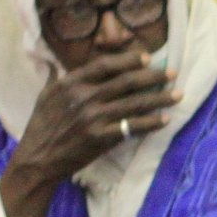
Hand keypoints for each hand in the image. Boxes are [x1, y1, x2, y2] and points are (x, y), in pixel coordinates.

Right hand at [0, 51, 180, 216]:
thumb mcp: (45, 96)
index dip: (129, 60)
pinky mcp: (101, 138)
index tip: (147, 58)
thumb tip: (55, 63)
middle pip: (126, 81)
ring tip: (178, 94)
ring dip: (160, 98)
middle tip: (172, 73)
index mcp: (71, 83)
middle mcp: (84, 97)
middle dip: (153, 76)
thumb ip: (56, 78)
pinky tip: (165, 119)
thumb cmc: (41, 126)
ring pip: (134, 103)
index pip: (105, 64)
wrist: (38, 157)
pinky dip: (151, 123)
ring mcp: (94, 118)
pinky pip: (132, 127)